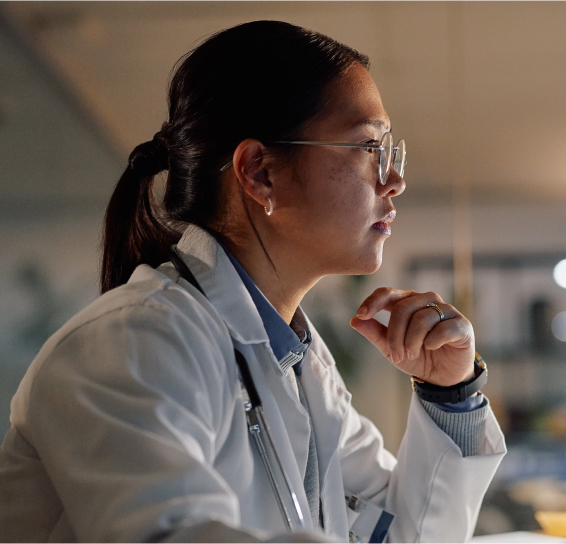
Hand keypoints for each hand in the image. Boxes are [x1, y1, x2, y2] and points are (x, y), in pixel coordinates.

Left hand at [350, 288, 474, 386]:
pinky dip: (433, 341)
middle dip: (395, 335)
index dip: (373, 302)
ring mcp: (445, 310)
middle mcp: (426, 300)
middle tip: (396, 355)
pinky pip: (443, 328)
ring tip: (411, 354)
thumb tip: (354, 320)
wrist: (443, 377)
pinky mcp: (461, 324)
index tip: (361, 315)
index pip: (387, 293)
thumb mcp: (390, 348)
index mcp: (406, 302)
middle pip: (403, 309)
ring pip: (422, 319)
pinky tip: (432, 348)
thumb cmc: (416, 357)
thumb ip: (374, 333)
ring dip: (412, 341)